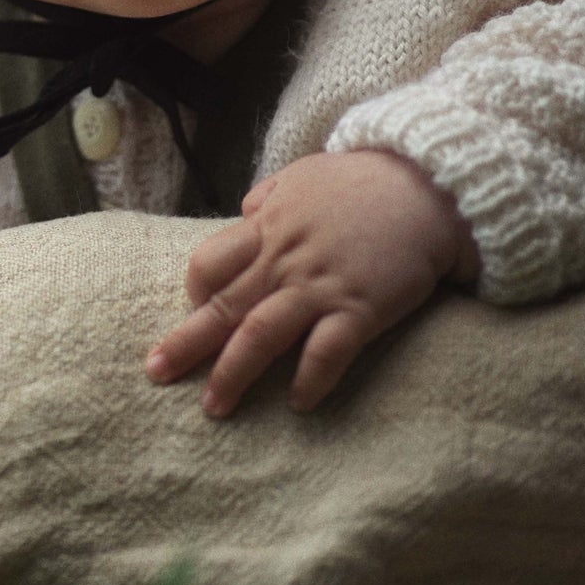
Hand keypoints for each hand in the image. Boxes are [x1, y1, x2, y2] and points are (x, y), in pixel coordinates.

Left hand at [145, 149, 478, 418]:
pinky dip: (310, 380)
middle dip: (186, 344)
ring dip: (233, 373)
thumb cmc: (364, 181)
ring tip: (214, 407)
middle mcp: (283, 260)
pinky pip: (326, 353)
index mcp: (267, 227)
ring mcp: (319, 286)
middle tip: (156, 373)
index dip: (196, 293)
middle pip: (222, 306)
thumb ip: (270, 197)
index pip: (209, 264)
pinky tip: (299, 404)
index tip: (195, 313)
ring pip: (261, 335)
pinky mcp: (360, 308)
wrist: (428, 185)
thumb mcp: (303, 177)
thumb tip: (247, 212)